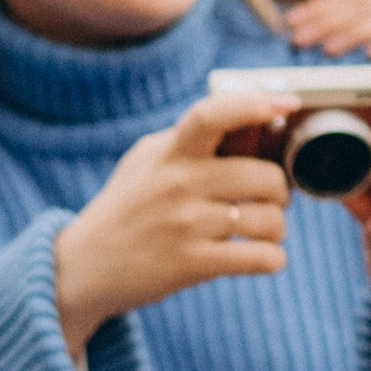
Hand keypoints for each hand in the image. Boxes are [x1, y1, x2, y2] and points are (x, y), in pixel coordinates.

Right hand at [53, 92, 291, 363]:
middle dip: (280, 191)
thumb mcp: (147, 161)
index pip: (211, 114)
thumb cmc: (127, 207)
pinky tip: (263, 256)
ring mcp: (186, 225)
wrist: (83, 267)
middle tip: (273, 198)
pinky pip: (261, 257)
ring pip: (270, 220)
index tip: (287, 104)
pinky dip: (273, 259)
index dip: (254, 105)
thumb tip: (249, 118)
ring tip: (263, 230)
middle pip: (265, 177)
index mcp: (170, 152)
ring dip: (277, 228)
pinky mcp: (192, 265)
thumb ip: (189, 140)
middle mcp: (178, 184)